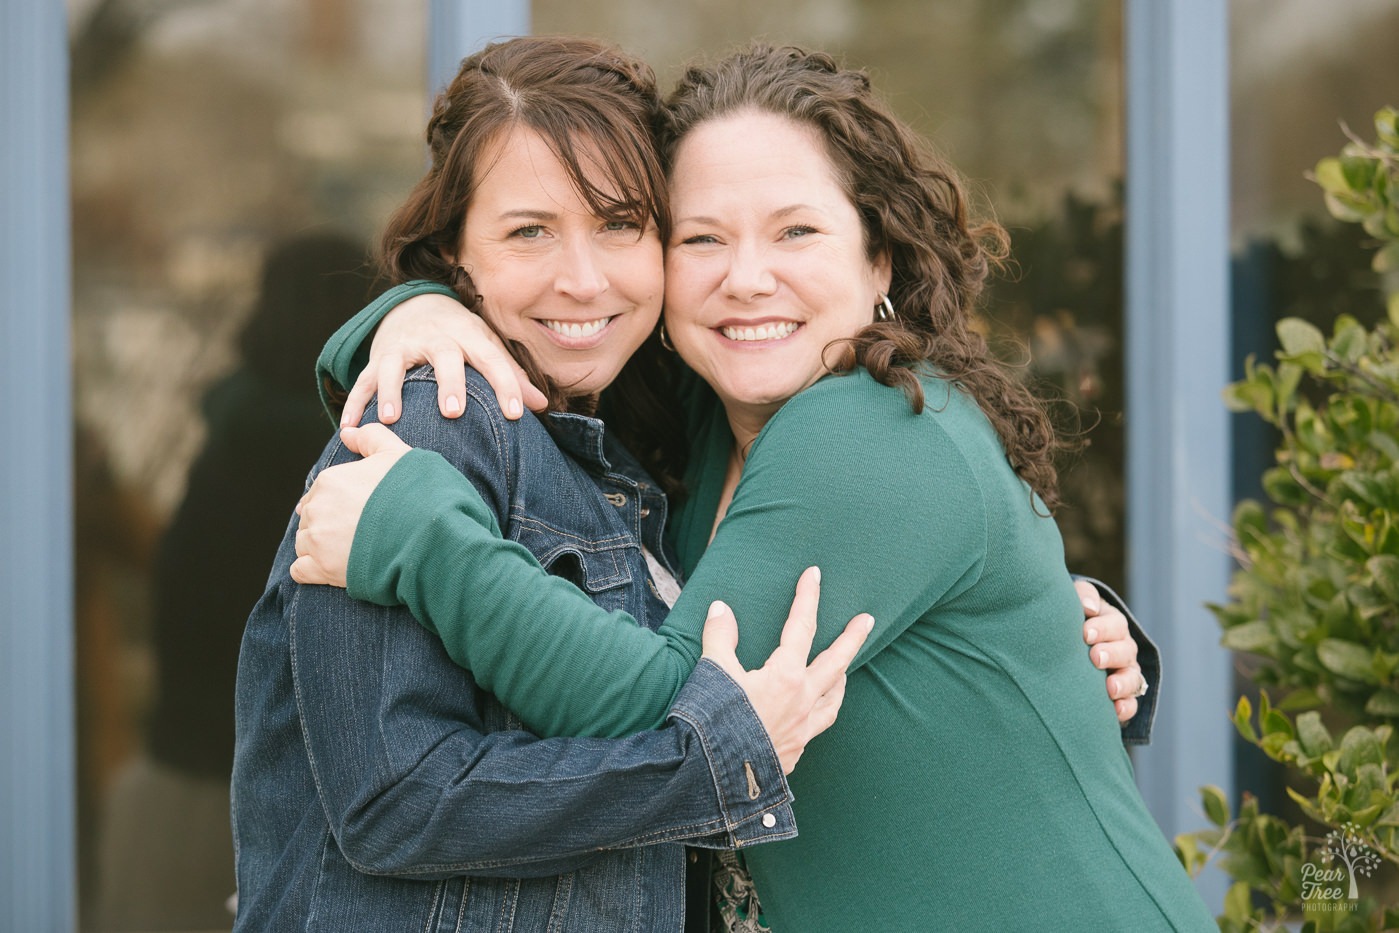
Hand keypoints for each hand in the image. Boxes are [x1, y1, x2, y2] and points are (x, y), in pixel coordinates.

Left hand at [291, 424, 412, 586]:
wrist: (427, 536)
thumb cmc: (416, 493)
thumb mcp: (398, 454)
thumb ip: (371, 437)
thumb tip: (346, 432)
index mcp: (330, 480)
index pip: (322, 491)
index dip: (342, 501)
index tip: (364, 510)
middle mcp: (317, 508)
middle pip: (311, 516)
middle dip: (329, 523)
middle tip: (360, 531)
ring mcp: (316, 540)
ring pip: (304, 543)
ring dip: (320, 547)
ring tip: (351, 551)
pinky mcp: (320, 569)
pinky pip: (300, 571)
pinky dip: (312, 571)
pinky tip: (334, 569)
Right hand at [340, 293, 548, 427]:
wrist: (416, 306)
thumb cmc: (461, 337)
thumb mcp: (487, 346)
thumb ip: (511, 374)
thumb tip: (543, 405)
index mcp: (469, 335)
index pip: (491, 359)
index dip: (505, 385)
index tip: (516, 414)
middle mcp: (436, 337)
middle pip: (444, 357)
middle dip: (448, 383)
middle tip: (453, 412)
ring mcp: (403, 346)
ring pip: (394, 366)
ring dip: (391, 391)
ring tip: (390, 418)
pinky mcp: (378, 357)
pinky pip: (363, 380)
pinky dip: (355, 402)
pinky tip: (351, 426)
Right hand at [700, 567, 873, 773]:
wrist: (713, 781)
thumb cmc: (711, 724)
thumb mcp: (711, 673)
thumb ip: (720, 638)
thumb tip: (722, 608)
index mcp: (785, 677)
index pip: (801, 628)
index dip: (807, 598)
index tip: (814, 574)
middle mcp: (802, 702)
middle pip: (836, 663)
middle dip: (852, 638)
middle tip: (867, 620)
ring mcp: (802, 731)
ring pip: (834, 699)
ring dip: (841, 679)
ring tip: (844, 669)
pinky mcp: (794, 753)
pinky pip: (818, 726)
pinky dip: (821, 711)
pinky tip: (812, 712)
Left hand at [1076, 580, 1145, 723]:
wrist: (1071, 645)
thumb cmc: (1073, 620)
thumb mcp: (1077, 602)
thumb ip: (1083, 596)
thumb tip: (1088, 607)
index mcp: (1112, 625)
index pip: (1115, 624)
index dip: (1103, 628)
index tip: (1086, 634)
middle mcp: (1123, 648)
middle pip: (1125, 650)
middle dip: (1112, 654)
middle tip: (1095, 658)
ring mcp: (1125, 673)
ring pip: (1133, 678)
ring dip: (1123, 683)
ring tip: (1110, 687)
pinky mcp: (1122, 696)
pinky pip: (1130, 704)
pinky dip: (1126, 707)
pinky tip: (1115, 711)